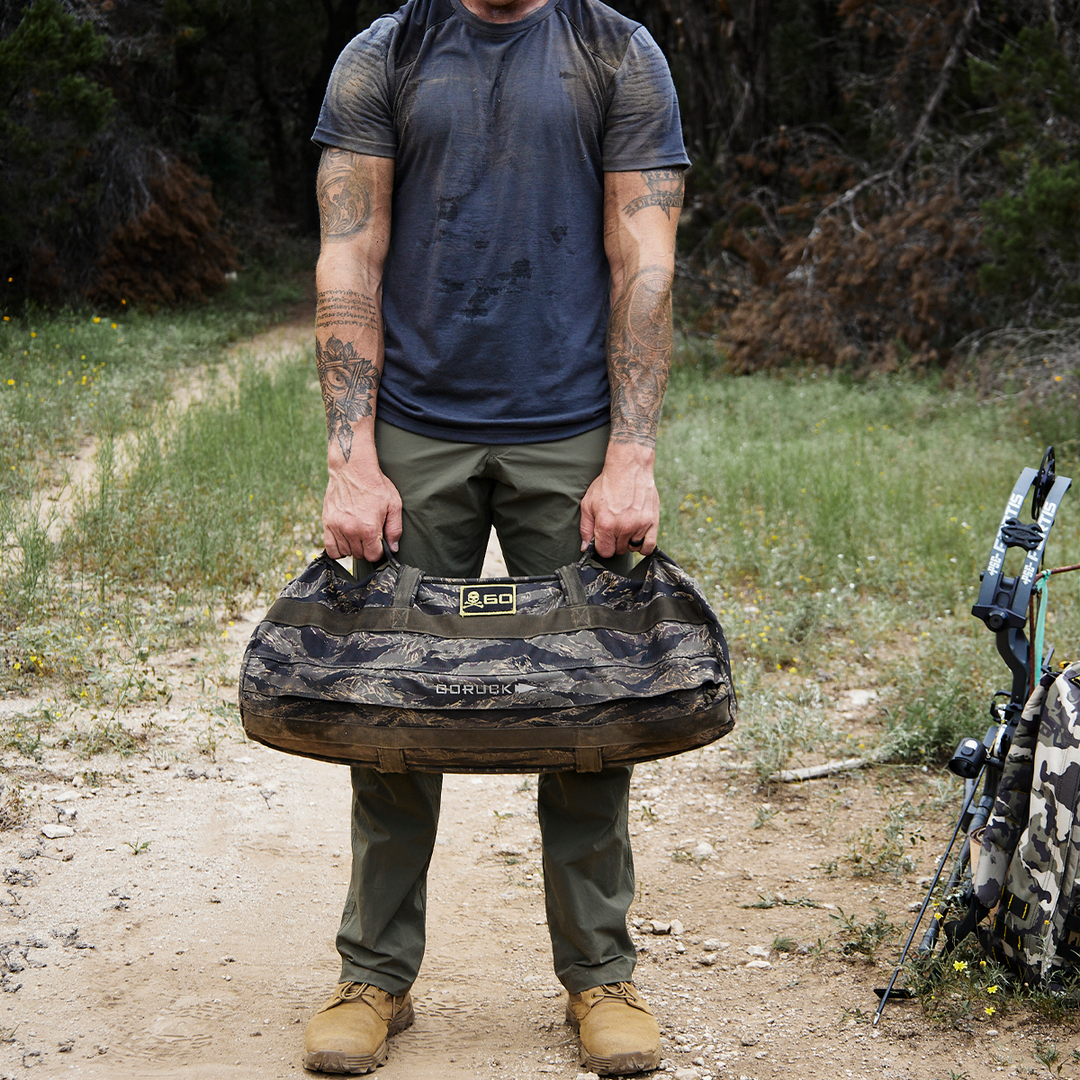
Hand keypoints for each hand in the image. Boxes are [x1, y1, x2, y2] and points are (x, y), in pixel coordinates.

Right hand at [322, 449, 401, 562]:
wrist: (352, 468)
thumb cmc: (375, 485)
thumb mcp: (393, 505)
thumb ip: (395, 529)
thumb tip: (392, 548)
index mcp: (369, 529)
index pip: (373, 556)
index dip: (378, 552)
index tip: (379, 543)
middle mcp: (351, 531)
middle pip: (360, 555)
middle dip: (366, 549)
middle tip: (370, 536)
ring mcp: (337, 527)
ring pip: (345, 553)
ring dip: (353, 548)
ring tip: (358, 535)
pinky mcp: (327, 523)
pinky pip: (330, 548)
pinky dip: (338, 549)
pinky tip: (346, 540)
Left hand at [579, 443, 658, 557]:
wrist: (629, 468)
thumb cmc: (607, 484)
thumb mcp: (588, 504)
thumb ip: (585, 528)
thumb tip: (585, 547)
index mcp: (606, 524)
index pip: (605, 551)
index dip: (602, 546)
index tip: (603, 539)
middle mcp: (623, 527)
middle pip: (618, 550)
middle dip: (614, 542)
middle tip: (614, 528)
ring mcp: (639, 525)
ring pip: (633, 548)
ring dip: (628, 541)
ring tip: (626, 527)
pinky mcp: (652, 522)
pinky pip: (649, 546)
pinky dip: (643, 546)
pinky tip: (637, 537)